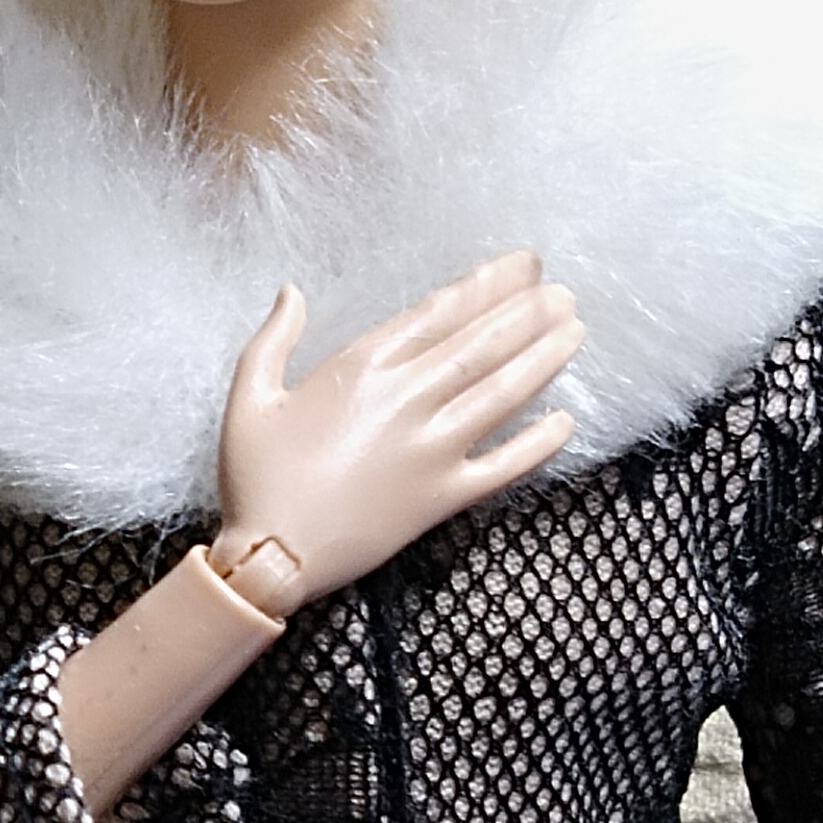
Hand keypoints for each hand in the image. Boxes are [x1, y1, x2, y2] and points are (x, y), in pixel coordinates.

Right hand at [213, 249, 581, 608]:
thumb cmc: (255, 477)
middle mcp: (407, 400)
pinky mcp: (443, 496)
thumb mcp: (248, 397)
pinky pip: (504, 465)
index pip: (440, 313)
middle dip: (528, 313)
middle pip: (482, 344)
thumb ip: (273, 339)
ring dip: (543, 358)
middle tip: (563, 292)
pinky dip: (539, 444)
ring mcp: (432, 449)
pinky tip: (567, 421)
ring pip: (503, 393)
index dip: (487, 285)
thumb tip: (291, 291)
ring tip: (574, 330)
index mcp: (362, 369)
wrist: (271, 556)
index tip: (523, 266)